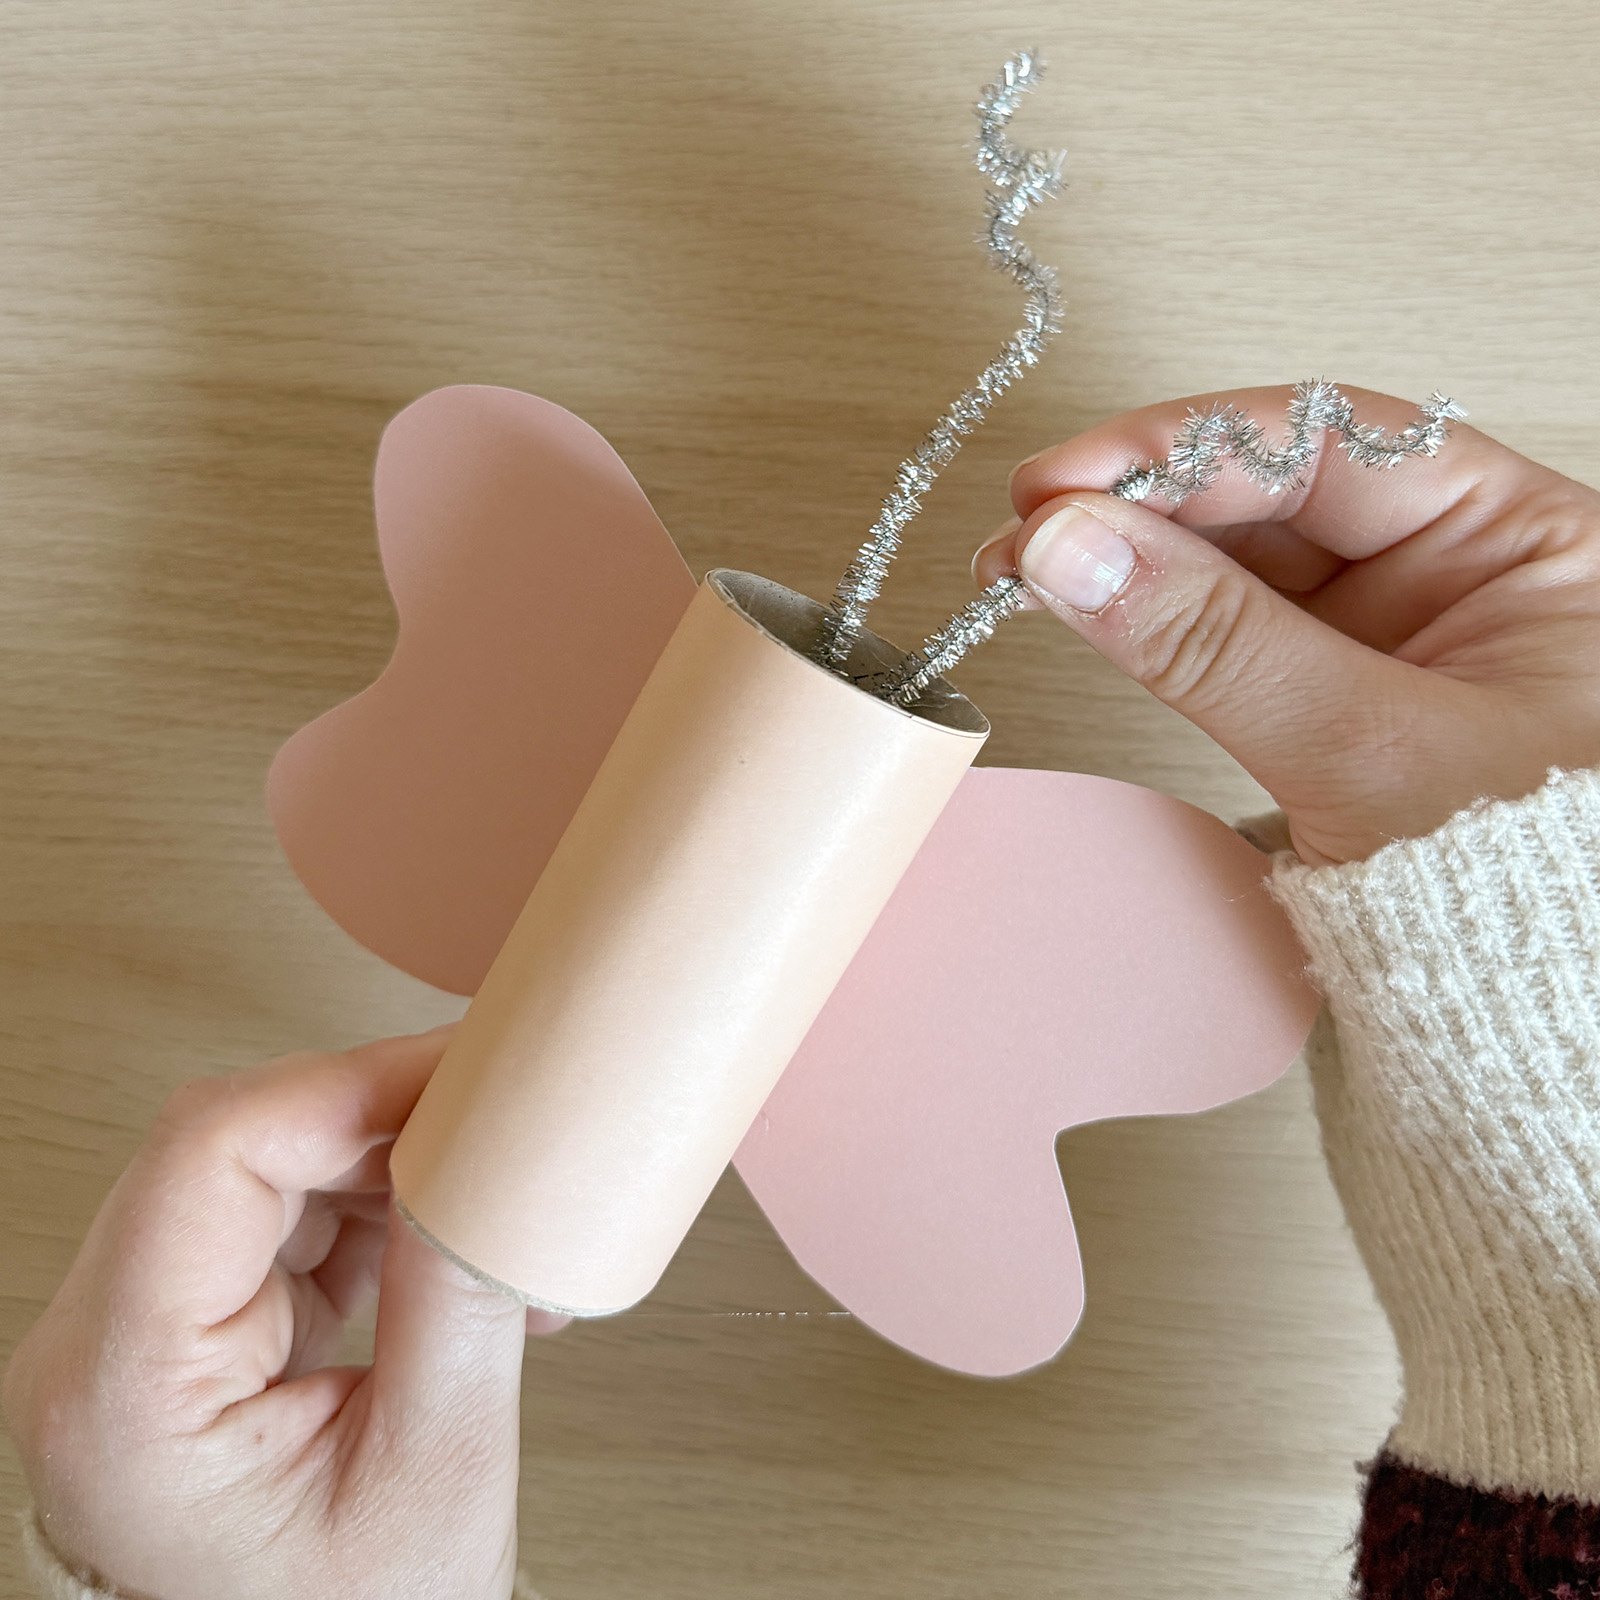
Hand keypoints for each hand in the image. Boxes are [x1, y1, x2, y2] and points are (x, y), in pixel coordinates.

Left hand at [3, 1029, 546, 1599]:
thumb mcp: (435, 1472)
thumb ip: (459, 1293)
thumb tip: (494, 1147)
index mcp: (124, 1396)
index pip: (207, 1158)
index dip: (343, 1088)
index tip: (460, 1080)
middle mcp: (100, 1349)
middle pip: (230, 1144)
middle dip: (380, 1115)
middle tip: (496, 1117)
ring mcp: (136, 1334)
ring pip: (258, 1161)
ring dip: (386, 1160)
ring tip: (484, 1199)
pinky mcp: (186, 1328)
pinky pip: (275, 1210)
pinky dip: (373, 1203)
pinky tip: (443, 1240)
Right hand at [977, 384, 1599, 864]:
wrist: (1521, 1008)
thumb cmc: (1520, 891)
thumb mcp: (1366, 752)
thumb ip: (1215, 645)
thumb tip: (1073, 551)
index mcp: (1522, 540)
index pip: (1336, 446)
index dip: (1189, 446)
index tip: (1069, 480)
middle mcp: (1456, 565)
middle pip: (1275, 488)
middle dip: (1142, 498)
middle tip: (1031, 526)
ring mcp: (1387, 627)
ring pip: (1237, 553)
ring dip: (1129, 551)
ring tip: (1030, 563)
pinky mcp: (1328, 685)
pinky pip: (1226, 623)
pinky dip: (1149, 610)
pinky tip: (1088, 598)